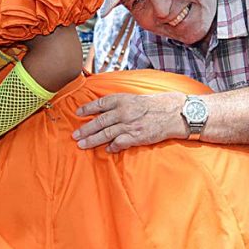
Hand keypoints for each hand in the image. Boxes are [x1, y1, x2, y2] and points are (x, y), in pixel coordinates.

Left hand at [72, 92, 186, 150]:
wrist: (174, 113)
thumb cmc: (155, 105)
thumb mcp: (135, 98)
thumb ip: (119, 104)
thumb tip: (103, 110)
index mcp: (122, 99)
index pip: (100, 103)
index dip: (87, 108)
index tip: (77, 113)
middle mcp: (124, 111)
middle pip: (99, 121)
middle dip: (85, 129)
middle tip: (74, 135)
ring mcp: (129, 125)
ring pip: (106, 133)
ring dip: (92, 140)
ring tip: (82, 144)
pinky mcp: (136, 136)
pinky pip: (120, 143)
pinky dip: (112, 146)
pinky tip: (107, 149)